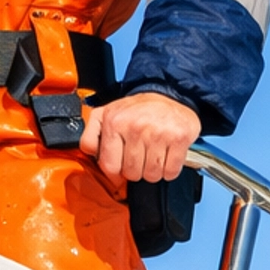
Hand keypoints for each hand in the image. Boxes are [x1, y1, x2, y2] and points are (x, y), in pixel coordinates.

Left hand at [79, 90, 199, 183]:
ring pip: (152, 175)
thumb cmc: (137, 110)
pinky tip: (166, 156)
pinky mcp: (179, 138)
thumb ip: (90, 136)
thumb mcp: (105, 115)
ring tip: (152, 156)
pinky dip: (169, 170)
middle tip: (139, 156)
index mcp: (114, 122)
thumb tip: (90, 155)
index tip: (120, 167)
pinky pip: (171, 171)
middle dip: (135, 170)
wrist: (169, 95)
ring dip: (153, 171)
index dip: (115, 172)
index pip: (109, 166)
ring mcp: (158, 132)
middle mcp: (135, 126)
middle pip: (132, 173)